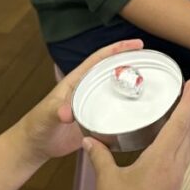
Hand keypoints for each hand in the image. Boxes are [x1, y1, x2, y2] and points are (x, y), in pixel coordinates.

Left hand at [20, 39, 144, 163]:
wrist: (36, 146)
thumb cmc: (37, 125)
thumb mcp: (46, 115)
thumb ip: (56, 111)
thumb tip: (67, 113)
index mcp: (77, 81)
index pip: (99, 59)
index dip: (117, 49)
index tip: (137, 44)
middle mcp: (87, 90)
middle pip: (112, 72)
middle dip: (131, 63)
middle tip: (153, 62)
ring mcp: (93, 105)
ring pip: (116, 90)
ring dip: (132, 86)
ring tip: (153, 84)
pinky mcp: (97, 122)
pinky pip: (116, 111)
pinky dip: (129, 109)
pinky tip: (142, 112)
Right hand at [83, 80, 189, 189]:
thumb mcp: (105, 180)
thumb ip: (99, 156)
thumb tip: (90, 138)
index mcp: (161, 161)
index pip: (180, 124)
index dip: (187, 102)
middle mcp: (174, 169)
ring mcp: (175, 181)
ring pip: (189, 147)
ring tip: (187, 111)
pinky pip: (183, 159)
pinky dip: (183, 143)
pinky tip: (174, 142)